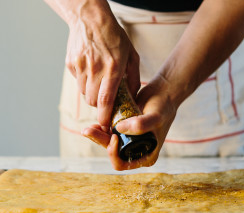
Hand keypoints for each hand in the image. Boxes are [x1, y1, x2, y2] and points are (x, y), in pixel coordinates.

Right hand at [65, 0, 139, 127]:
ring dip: (91, 93)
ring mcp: (80, 66)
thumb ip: (134, 79)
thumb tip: (133, 97)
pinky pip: (77, 82)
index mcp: (113, 68)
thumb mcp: (132, 56)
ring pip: (83, 93)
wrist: (90, 18)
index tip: (105, 125)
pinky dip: (84, 82)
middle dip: (98, 105)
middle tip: (104, 100)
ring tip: (98, 81)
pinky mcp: (71, 64)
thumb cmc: (114, 37)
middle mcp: (95, 69)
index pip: (105, 100)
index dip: (104, 116)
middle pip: (92, 101)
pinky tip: (90, 70)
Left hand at [82, 75, 176, 169]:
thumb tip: (118, 129)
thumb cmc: (163, 107)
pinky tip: (94, 124)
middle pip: (113, 153)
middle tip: (88, 131)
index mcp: (146, 155)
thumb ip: (141, 125)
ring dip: (98, 136)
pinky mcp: (124, 131)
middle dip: (101, 142)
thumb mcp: (156, 117)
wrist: (163, 93)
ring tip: (88, 129)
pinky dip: (101, 130)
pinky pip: (109, 134)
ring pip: (109, 143)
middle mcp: (137, 151)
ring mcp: (130, 141)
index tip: (114, 136)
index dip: (114, 153)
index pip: (123, 163)